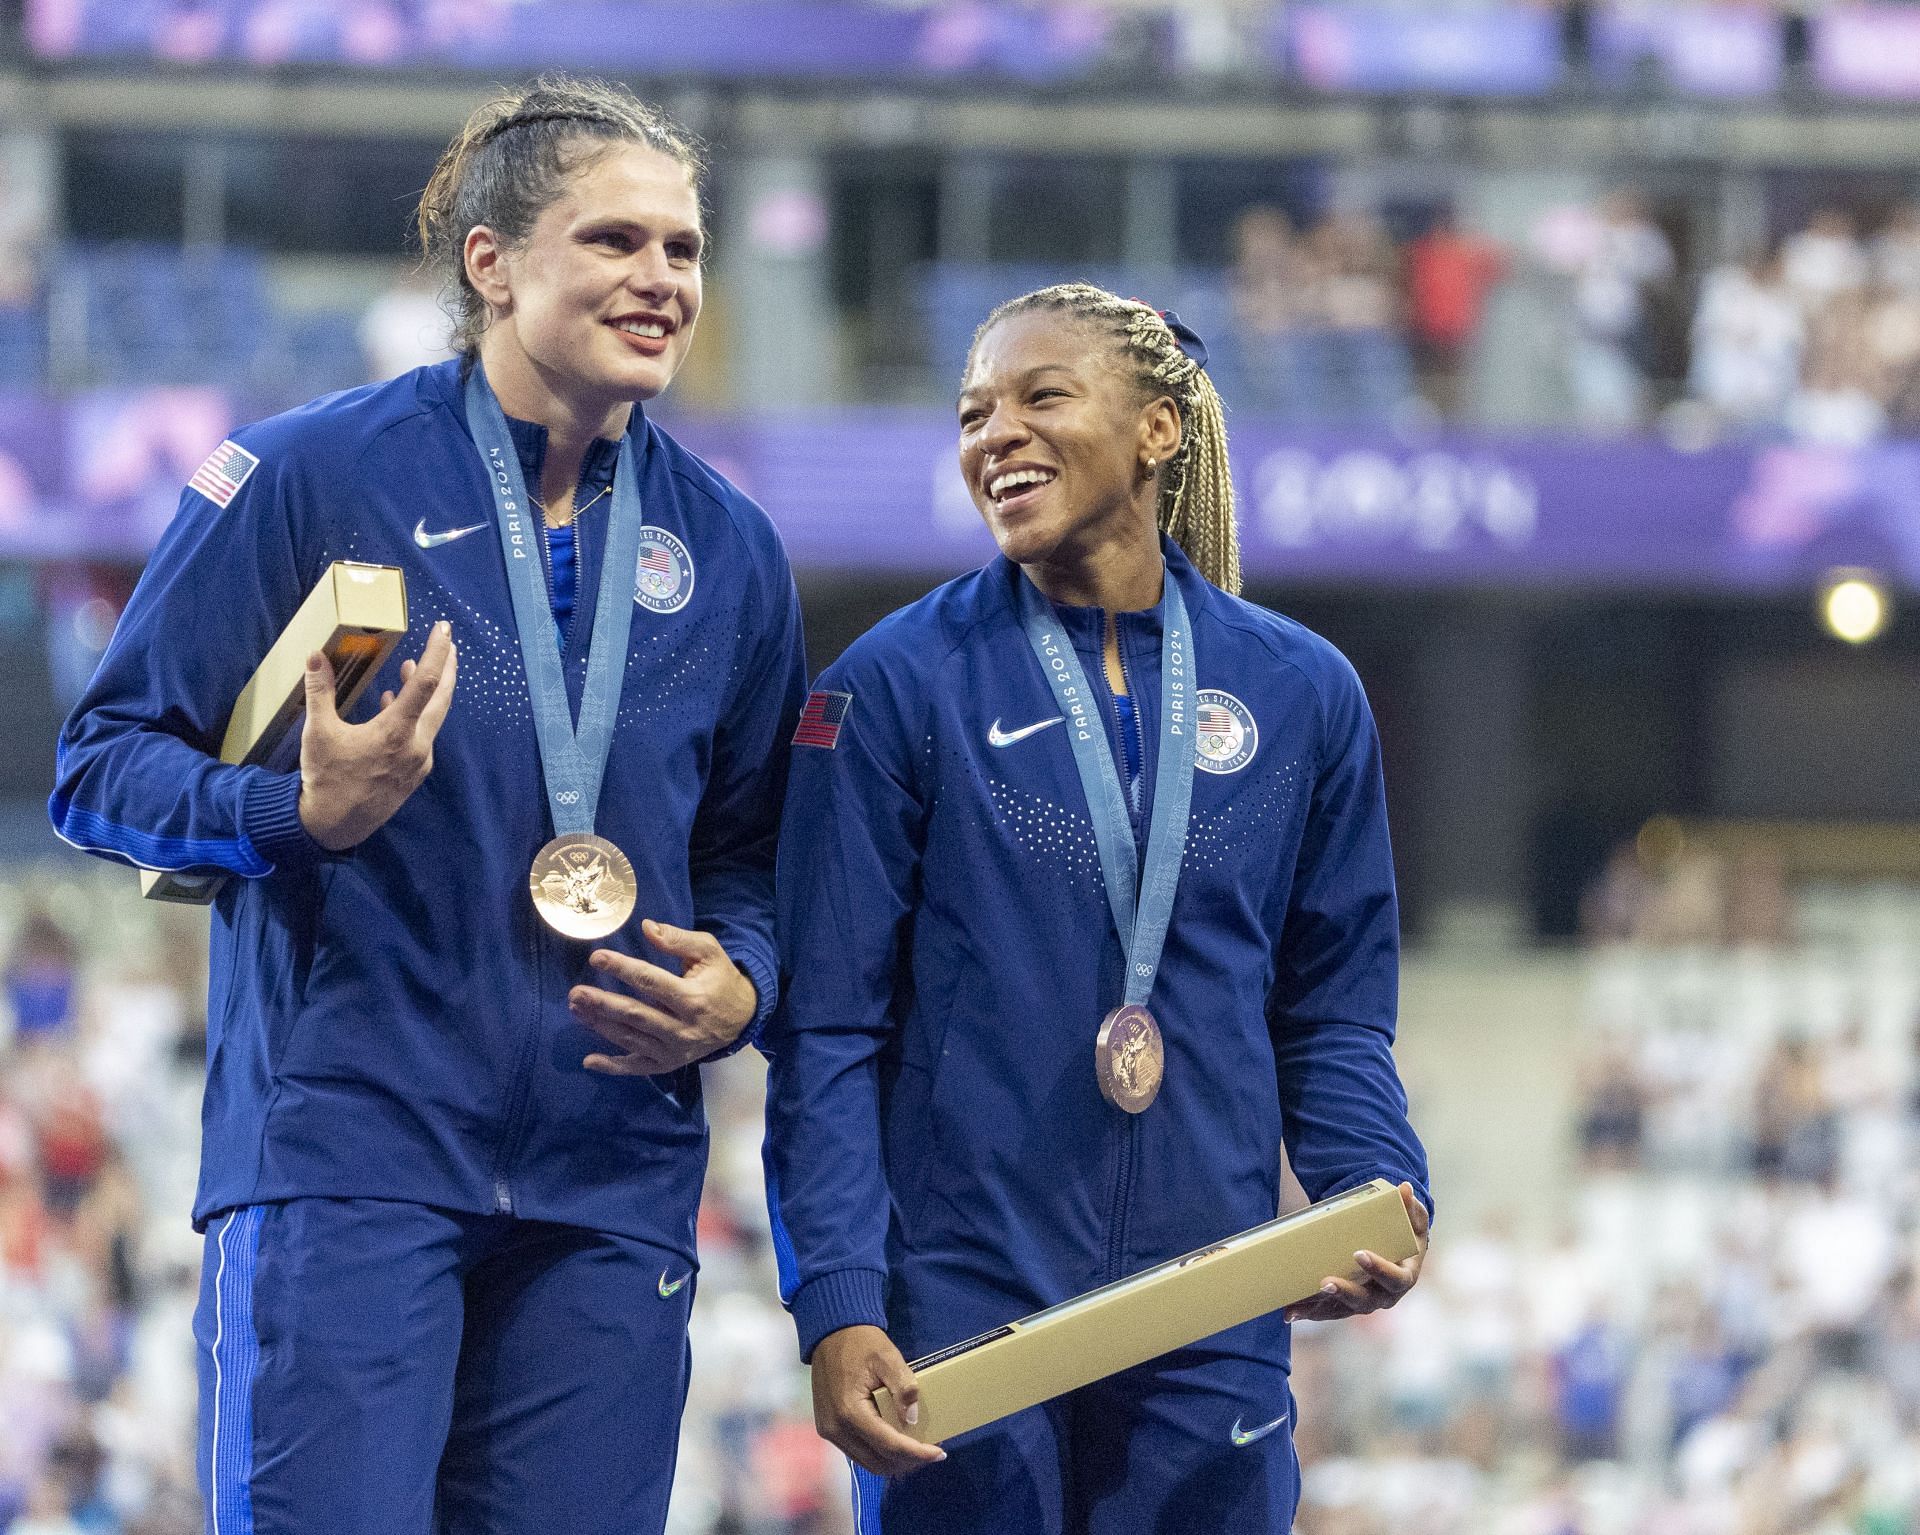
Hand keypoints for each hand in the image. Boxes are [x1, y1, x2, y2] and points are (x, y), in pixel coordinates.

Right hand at [298, 621, 457, 851]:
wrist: (334, 826)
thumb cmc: (326, 778)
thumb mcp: (318, 732)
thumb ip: (320, 691)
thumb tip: (316, 656)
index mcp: (396, 732)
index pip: (426, 682)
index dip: (437, 653)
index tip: (444, 631)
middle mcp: (416, 746)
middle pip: (441, 699)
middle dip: (446, 668)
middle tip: (448, 644)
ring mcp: (419, 761)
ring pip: (432, 718)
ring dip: (427, 692)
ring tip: (412, 668)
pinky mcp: (414, 773)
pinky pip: (422, 736)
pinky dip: (414, 715)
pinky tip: (395, 704)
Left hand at [569, 920, 757, 1075]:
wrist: (743, 1018)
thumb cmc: (721, 979)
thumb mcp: (708, 952)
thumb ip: (678, 939)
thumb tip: (646, 927)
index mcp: (693, 998)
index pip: (650, 981)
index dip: (622, 969)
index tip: (597, 958)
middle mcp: (683, 1028)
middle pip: (636, 1015)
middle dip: (603, 1003)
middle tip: (576, 993)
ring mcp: (675, 1050)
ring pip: (631, 1039)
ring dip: (600, 1025)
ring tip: (576, 1009)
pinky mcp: (669, 1064)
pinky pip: (637, 1068)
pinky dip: (613, 1067)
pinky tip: (589, 1060)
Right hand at [810, 1325, 946, 1476]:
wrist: (831, 1333)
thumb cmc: (861, 1343)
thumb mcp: (888, 1357)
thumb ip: (902, 1387)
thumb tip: (913, 1419)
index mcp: (849, 1411)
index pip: (888, 1445)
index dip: (917, 1453)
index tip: (940, 1453)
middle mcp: (836, 1428)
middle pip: (878, 1462)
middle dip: (908, 1462)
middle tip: (932, 1451)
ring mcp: (830, 1431)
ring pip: (868, 1462)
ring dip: (895, 1461)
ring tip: (918, 1449)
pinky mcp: (829, 1429)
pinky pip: (858, 1452)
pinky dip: (880, 1453)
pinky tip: (896, 1442)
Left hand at [1284, 1182, 1428, 1323]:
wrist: (1400, 1253)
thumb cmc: (1406, 1235)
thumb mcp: (1413, 1220)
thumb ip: (1410, 1206)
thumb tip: (1404, 1188)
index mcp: (1404, 1278)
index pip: (1394, 1278)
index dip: (1379, 1269)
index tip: (1359, 1254)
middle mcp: (1384, 1296)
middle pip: (1365, 1301)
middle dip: (1345, 1292)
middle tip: (1325, 1282)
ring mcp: (1364, 1302)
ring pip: (1341, 1310)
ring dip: (1319, 1308)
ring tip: (1296, 1306)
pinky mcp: (1347, 1304)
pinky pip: (1328, 1311)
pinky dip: (1309, 1312)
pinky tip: (1289, 1312)